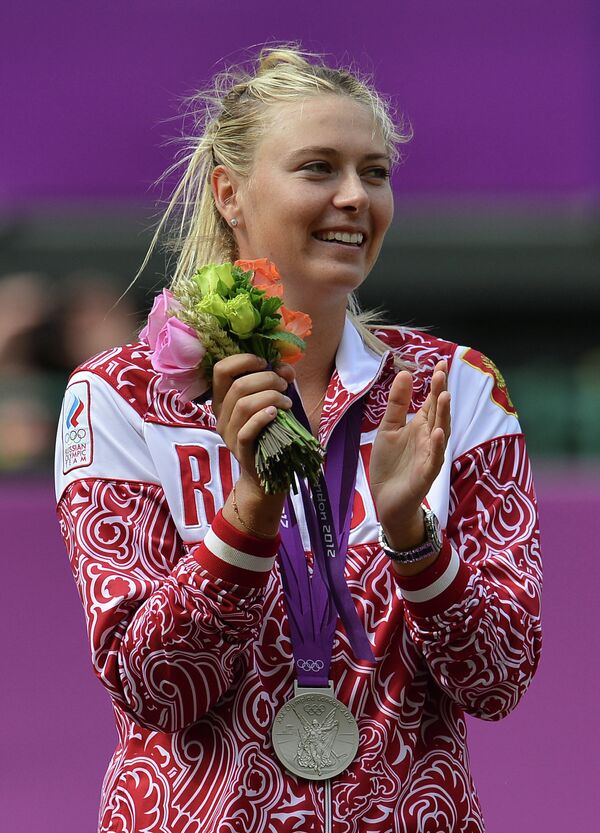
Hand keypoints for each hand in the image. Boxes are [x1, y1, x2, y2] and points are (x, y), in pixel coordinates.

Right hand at [211, 354, 294, 490]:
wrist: (266, 473)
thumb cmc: (268, 432)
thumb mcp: (268, 402)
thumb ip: (274, 382)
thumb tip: (285, 368)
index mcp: (222, 399)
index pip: (221, 369)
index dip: (244, 360)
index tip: (266, 363)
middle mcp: (220, 415)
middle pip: (238, 386)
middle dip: (267, 379)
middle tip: (284, 385)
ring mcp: (228, 434)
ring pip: (244, 406)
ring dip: (271, 397)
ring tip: (287, 402)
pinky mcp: (240, 450)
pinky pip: (246, 430)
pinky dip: (263, 417)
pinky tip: (276, 414)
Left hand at [369, 361, 450, 547]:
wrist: (387, 500)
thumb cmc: (390, 464)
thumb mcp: (388, 429)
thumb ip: (397, 404)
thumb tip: (405, 373)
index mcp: (421, 426)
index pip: (431, 401)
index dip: (436, 383)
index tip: (440, 363)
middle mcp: (429, 438)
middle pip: (438, 413)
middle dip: (440, 393)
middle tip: (441, 372)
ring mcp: (430, 456)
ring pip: (441, 433)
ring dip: (443, 415)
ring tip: (444, 395)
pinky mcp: (426, 474)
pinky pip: (434, 459)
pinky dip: (437, 446)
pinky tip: (437, 432)